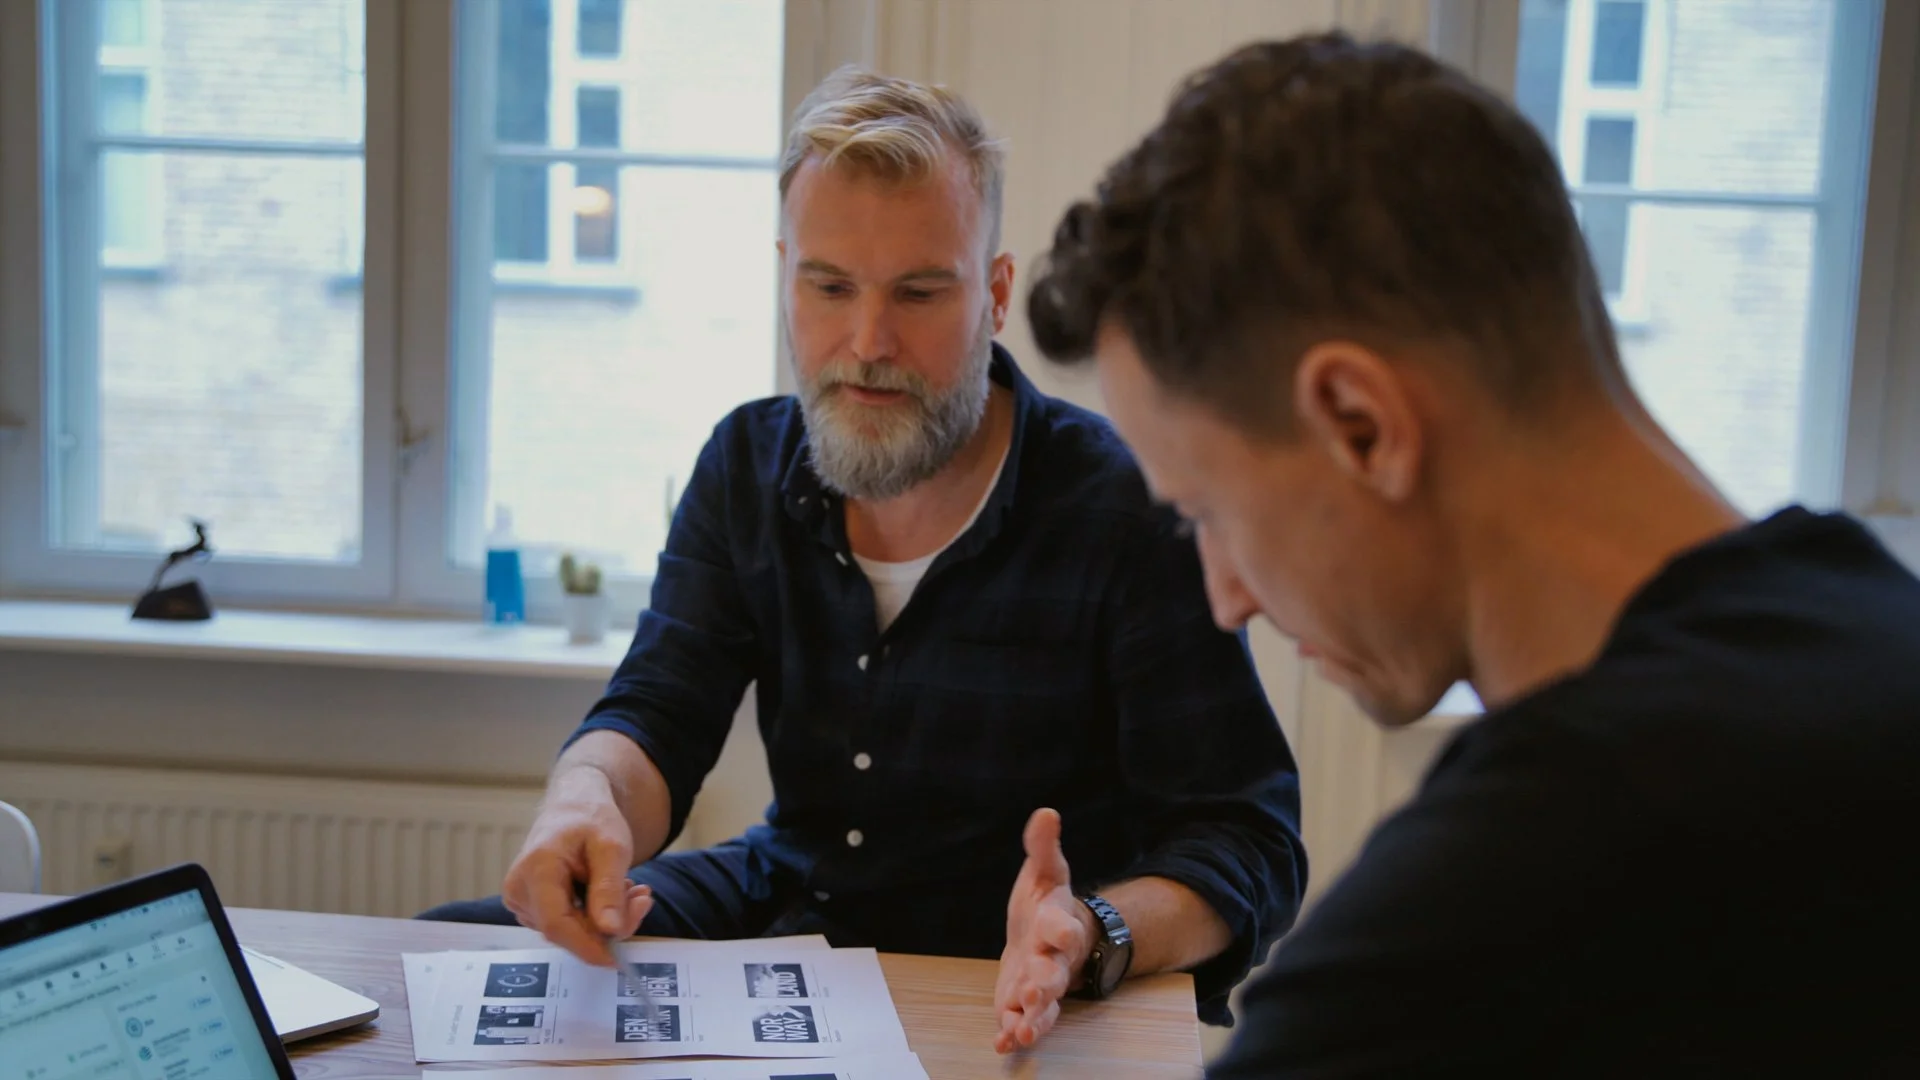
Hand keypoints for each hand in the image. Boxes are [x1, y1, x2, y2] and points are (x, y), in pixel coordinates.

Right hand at [501, 771, 654, 966]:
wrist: (574, 807)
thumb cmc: (591, 819)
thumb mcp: (611, 847)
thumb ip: (609, 888)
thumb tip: (610, 931)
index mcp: (535, 870)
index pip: (557, 924)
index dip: (587, 946)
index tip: (615, 960)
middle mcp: (520, 890)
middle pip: (566, 930)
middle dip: (609, 924)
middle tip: (642, 899)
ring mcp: (523, 901)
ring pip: (569, 930)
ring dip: (606, 918)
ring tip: (630, 888)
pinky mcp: (532, 908)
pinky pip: (567, 925)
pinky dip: (595, 916)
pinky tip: (612, 893)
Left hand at [994, 808, 1096, 1053]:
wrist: (1048, 936)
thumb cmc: (1047, 904)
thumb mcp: (1045, 872)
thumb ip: (1044, 847)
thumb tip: (1045, 813)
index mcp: (1058, 923)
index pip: (1064, 926)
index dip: (1064, 930)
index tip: (1064, 933)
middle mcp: (1053, 958)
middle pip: (1054, 973)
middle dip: (1045, 984)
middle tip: (1035, 992)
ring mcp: (1041, 984)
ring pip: (1042, 1005)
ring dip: (1033, 1017)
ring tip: (1020, 1030)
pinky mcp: (1024, 1002)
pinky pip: (1024, 1021)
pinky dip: (1015, 1034)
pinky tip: (1003, 1044)